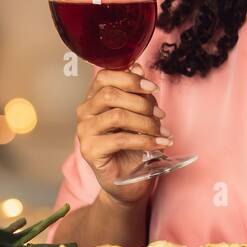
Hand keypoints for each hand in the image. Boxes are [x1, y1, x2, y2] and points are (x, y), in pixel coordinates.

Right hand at [74, 63, 168, 205]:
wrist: (129, 179)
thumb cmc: (133, 144)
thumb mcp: (140, 114)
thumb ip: (137, 92)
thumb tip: (138, 67)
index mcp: (94, 98)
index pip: (104, 76)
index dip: (130, 79)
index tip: (153, 88)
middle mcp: (84, 112)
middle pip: (110, 94)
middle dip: (142, 102)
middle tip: (161, 115)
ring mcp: (84, 132)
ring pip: (117, 115)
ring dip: (146, 122)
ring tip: (163, 132)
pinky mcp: (89, 151)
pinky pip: (120, 139)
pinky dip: (145, 140)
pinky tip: (160, 144)